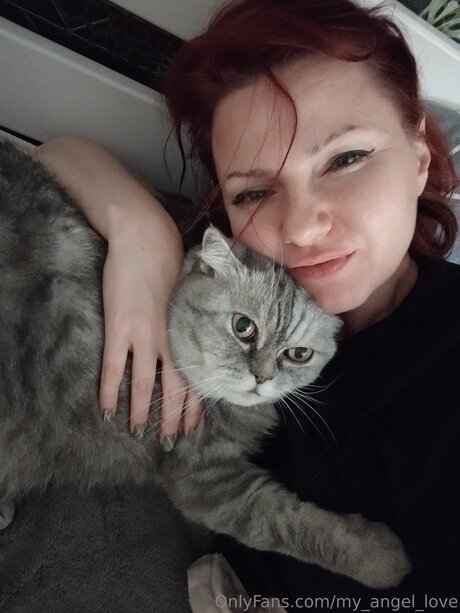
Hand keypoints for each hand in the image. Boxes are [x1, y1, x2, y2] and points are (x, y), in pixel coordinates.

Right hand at [98, 219, 202, 440]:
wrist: (147, 240)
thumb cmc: (172, 264)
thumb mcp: (190, 298)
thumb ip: (191, 324)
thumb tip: (196, 344)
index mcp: (189, 333)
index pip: (195, 378)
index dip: (195, 405)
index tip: (195, 426)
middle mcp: (170, 339)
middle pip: (175, 388)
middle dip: (174, 417)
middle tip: (172, 441)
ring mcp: (144, 335)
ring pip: (145, 384)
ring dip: (143, 412)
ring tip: (141, 433)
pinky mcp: (119, 327)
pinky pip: (112, 367)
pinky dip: (109, 391)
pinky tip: (107, 411)